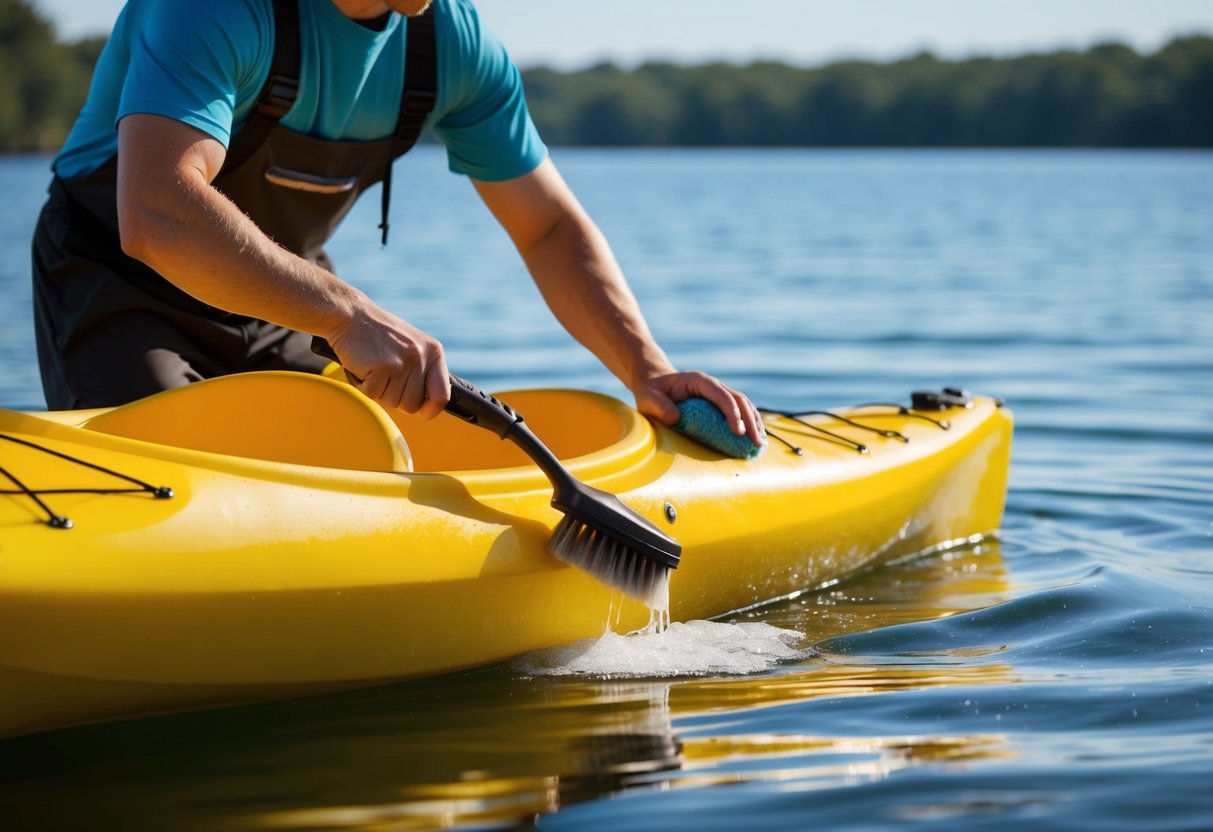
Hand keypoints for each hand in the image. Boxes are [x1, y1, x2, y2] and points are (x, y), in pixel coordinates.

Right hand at [326, 305, 449, 418]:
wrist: (350, 314)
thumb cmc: (378, 334)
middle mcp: (420, 357)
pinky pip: (373, 394)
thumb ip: (422, 371)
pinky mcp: (381, 366)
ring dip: (379, 391)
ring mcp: (401, 362)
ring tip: (374, 368)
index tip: (422, 409)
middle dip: (396, 398)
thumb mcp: (411, 346)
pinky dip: (364, 386)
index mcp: (433, 352)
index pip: (442, 395)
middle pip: (412, 405)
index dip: (431, 409)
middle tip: (385, 377)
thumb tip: (429, 404)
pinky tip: (364, 367)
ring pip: (393, 402)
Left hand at [634, 371, 765, 446]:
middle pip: (739, 400)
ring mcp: (717, 394)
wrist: (654, 383)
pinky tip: (753, 437)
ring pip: (743, 405)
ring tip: (759, 442)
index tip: (737, 432)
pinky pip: (738, 411)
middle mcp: (713, 386)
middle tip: (756, 442)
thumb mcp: (648, 398)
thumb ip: (660, 407)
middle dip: (750, 421)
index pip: (722, 396)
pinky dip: (748, 423)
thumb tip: (676, 420)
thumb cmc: (651, 391)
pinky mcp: (718, 404)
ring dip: (754, 422)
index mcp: (700, 381)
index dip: (732, 413)